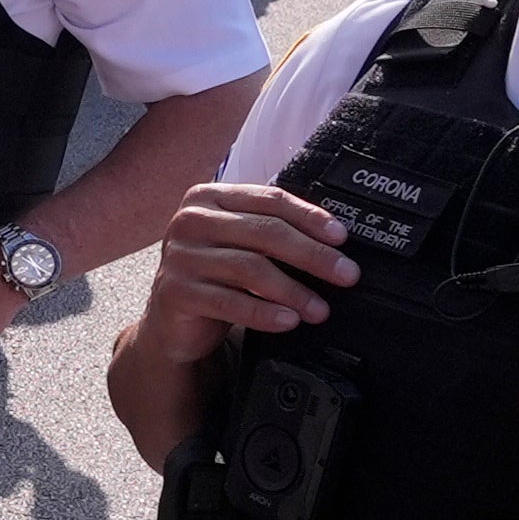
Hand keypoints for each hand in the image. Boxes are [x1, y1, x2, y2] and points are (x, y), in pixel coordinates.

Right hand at [136, 180, 355, 368]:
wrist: (172, 322)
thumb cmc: (215, 278)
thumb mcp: (239, 244)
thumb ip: (270, 230)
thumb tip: (333, 240)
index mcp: (208, 197)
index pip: (269, 199)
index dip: (310, 217)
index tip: (342, 238)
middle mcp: (190, 221)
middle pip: (265, 232)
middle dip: (312, 255)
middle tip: (346, 275)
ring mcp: (179, 256)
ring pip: (249, 268)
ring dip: (293, 290)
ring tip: (320, 309)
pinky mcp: (174, 292)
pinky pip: (229, 302)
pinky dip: (264, 314)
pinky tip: (288, 321)